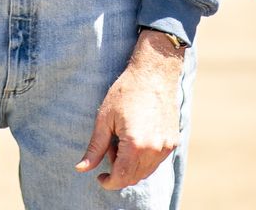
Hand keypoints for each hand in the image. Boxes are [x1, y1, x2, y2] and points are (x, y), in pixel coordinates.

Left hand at [75, 30, 183, 189]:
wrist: (155, 72)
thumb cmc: (126, 91)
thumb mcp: (104, 118)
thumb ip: (95, 148)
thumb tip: (81, 169)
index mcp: (135, 144)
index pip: (121, 178)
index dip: (108, 182)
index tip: (100, 177)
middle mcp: (154, 149)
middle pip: (134, 178)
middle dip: (118, 171)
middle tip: (110, 147)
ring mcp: (166, 146)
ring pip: (146, 171)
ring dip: (131, 165)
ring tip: (123, 140)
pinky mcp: (173, 141)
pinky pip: (156, 161)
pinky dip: (144, 158)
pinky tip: (136, 137)